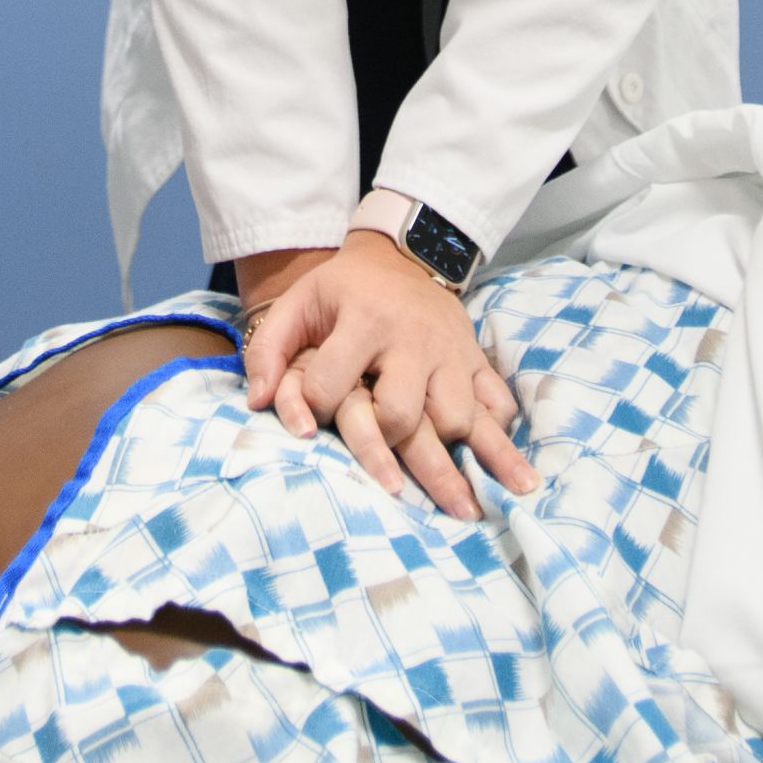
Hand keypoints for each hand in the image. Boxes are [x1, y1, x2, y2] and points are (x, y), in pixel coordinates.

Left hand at [239, 231, 538, 520]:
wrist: (401, 256)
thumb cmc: (342, 291)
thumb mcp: (299, 304)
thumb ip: (269, 350)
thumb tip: (254, 404)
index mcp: (363, 321)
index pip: (334, 386)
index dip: (313, 412)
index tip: (309, 428)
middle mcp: (412, 340)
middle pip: (403, 413)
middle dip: (390, 449)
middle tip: (391, 483)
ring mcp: (451, 351)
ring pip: (459, 417)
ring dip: (454, 455)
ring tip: (465, 505)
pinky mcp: (475, 358)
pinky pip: (498, 401)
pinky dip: (500, 436)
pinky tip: (508, 472)